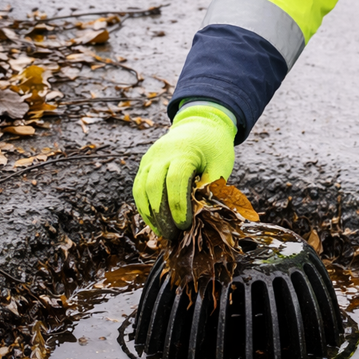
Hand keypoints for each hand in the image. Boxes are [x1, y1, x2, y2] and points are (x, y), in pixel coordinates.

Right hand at [133, 104, 235, 236]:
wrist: (199, 124)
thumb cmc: (214, 146)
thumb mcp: (221, 164)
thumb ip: (211, 187)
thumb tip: (202, 214)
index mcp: (184, 152)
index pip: (175, 181)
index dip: (178, 206)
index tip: (185, 225)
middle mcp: (161, 155)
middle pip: (154, 188)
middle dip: (162, 215)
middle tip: (174, 235)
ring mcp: (150, 159)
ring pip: (141, 190)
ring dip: (150, 214)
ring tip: (163, 233)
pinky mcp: (144, 165)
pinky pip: (138, 188)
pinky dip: (144, 207)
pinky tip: (154, 222)